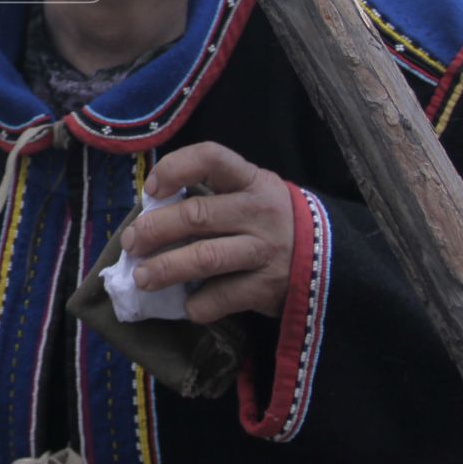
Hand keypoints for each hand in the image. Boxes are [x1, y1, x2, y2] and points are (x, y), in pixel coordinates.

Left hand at [119, 142, 295, 322]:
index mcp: (252, 181)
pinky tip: (187, 305)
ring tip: (142, 278)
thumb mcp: (251, 196)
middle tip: (130, 243)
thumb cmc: (271, 223)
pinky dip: (198, 304)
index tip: (152, 189)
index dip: (175, 169)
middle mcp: (260, 212)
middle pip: (197, 215)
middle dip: (154, 230)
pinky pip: (223, 296)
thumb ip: (212, 200)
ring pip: (205, 258)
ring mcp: (265, 251)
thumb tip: (150, 217)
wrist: (332, 261)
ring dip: (166, 268)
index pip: (211, 158)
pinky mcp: (268, 287)